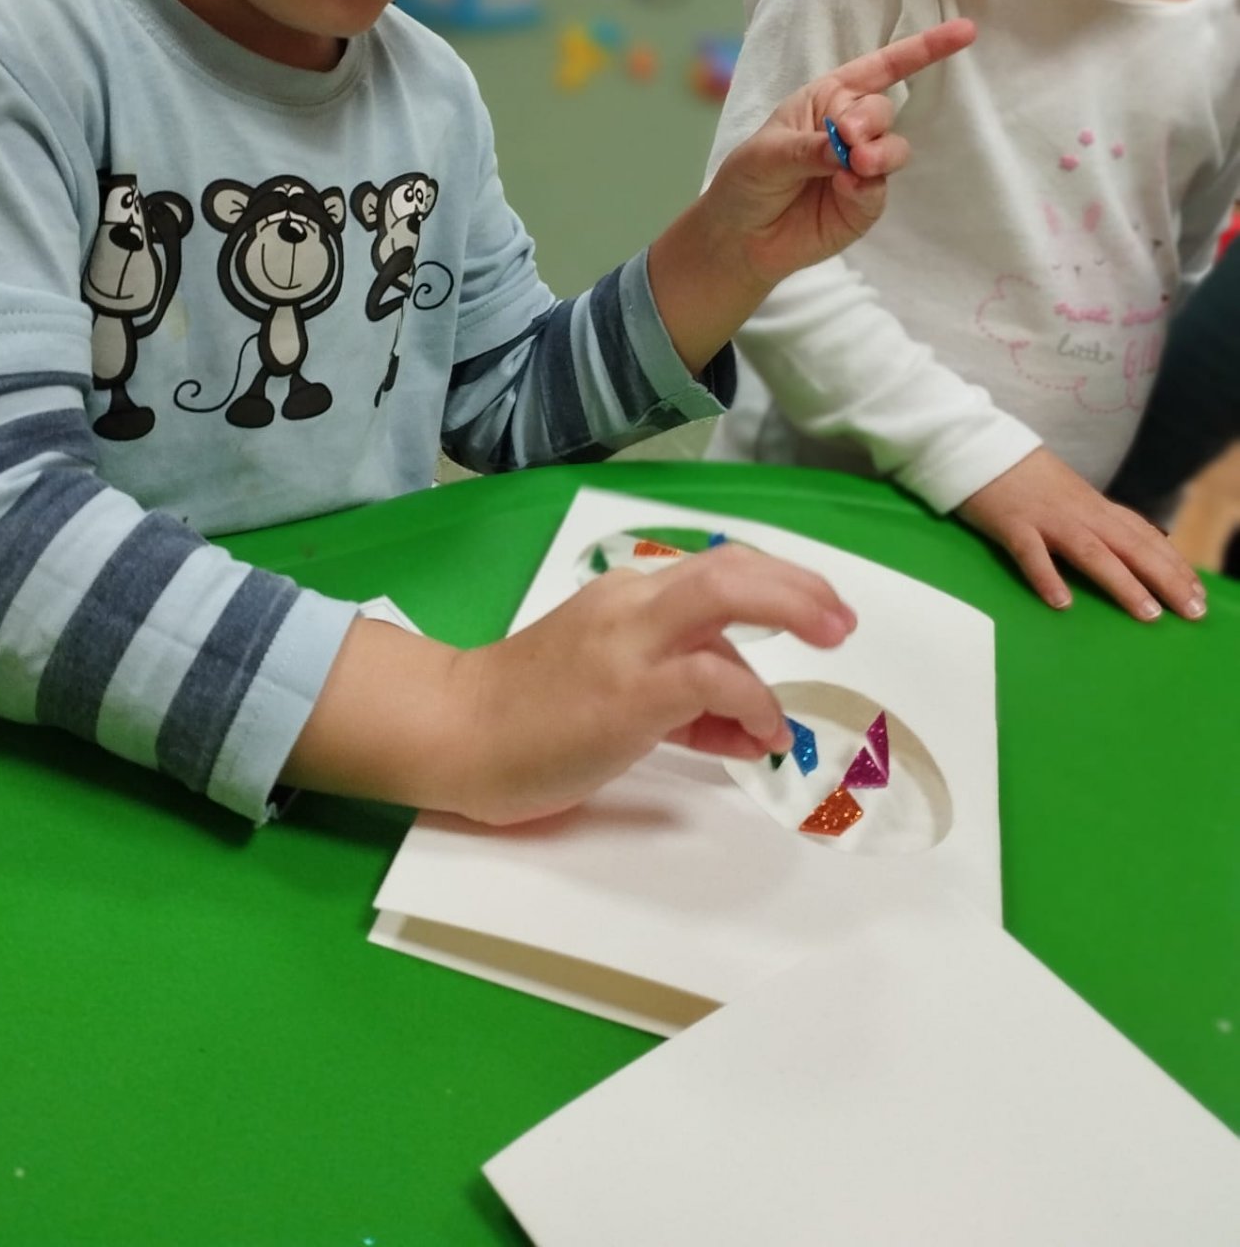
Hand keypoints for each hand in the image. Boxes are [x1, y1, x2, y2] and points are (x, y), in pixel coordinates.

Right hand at [285, 543, 856, 823]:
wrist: (457, 732)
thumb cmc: (532, 716)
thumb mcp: (618, 694)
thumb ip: (687, 701)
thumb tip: (753, 723)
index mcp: (627, 595)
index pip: (716, 571)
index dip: (777, 585)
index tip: (818, 614)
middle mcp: (631, 603)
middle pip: (729, 566)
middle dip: (797, 586)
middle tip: (842, 618)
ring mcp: (628, 644)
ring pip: (723, 597)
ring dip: (791, 614)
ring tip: (830, 648)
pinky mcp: (628, 692)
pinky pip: (712, 676)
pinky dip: (753, 699)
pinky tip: (764, 732)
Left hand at [649, 18, 975, 373]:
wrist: (740, 238)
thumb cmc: (746, 182)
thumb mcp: (766, 155)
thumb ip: (810, 147)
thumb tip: (849, 148)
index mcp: (826, 100)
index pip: (880, 68)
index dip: (922, 50)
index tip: (965, 33)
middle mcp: (849, 128)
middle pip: (883, 111)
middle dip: (870, 121)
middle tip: (846, 138)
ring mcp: (861, 167)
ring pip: (893, 150)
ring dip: (879, 154)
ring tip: (854, 165)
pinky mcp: (864, 203)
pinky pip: (879, 190)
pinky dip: (866, 187)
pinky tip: (844, 188)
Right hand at [958, 446, 1206, 621]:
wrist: (981, 445)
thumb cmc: (1024, 476)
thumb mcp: (1070, 494)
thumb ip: (1096, 518)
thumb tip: (1128, 544)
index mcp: (1094, 506)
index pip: (1144, 536)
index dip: (1173, 564)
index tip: (1198, 592)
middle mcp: (1079, 512)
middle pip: (1130, 546)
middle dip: (1166, 579)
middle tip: (1192, 611)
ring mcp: (1046, 518)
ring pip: (1091, 552)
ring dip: (1122, 582)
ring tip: (1147, 613)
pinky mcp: (1012, 524)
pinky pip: (1030, 553)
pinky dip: (1046, 577)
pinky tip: (1061, 602)